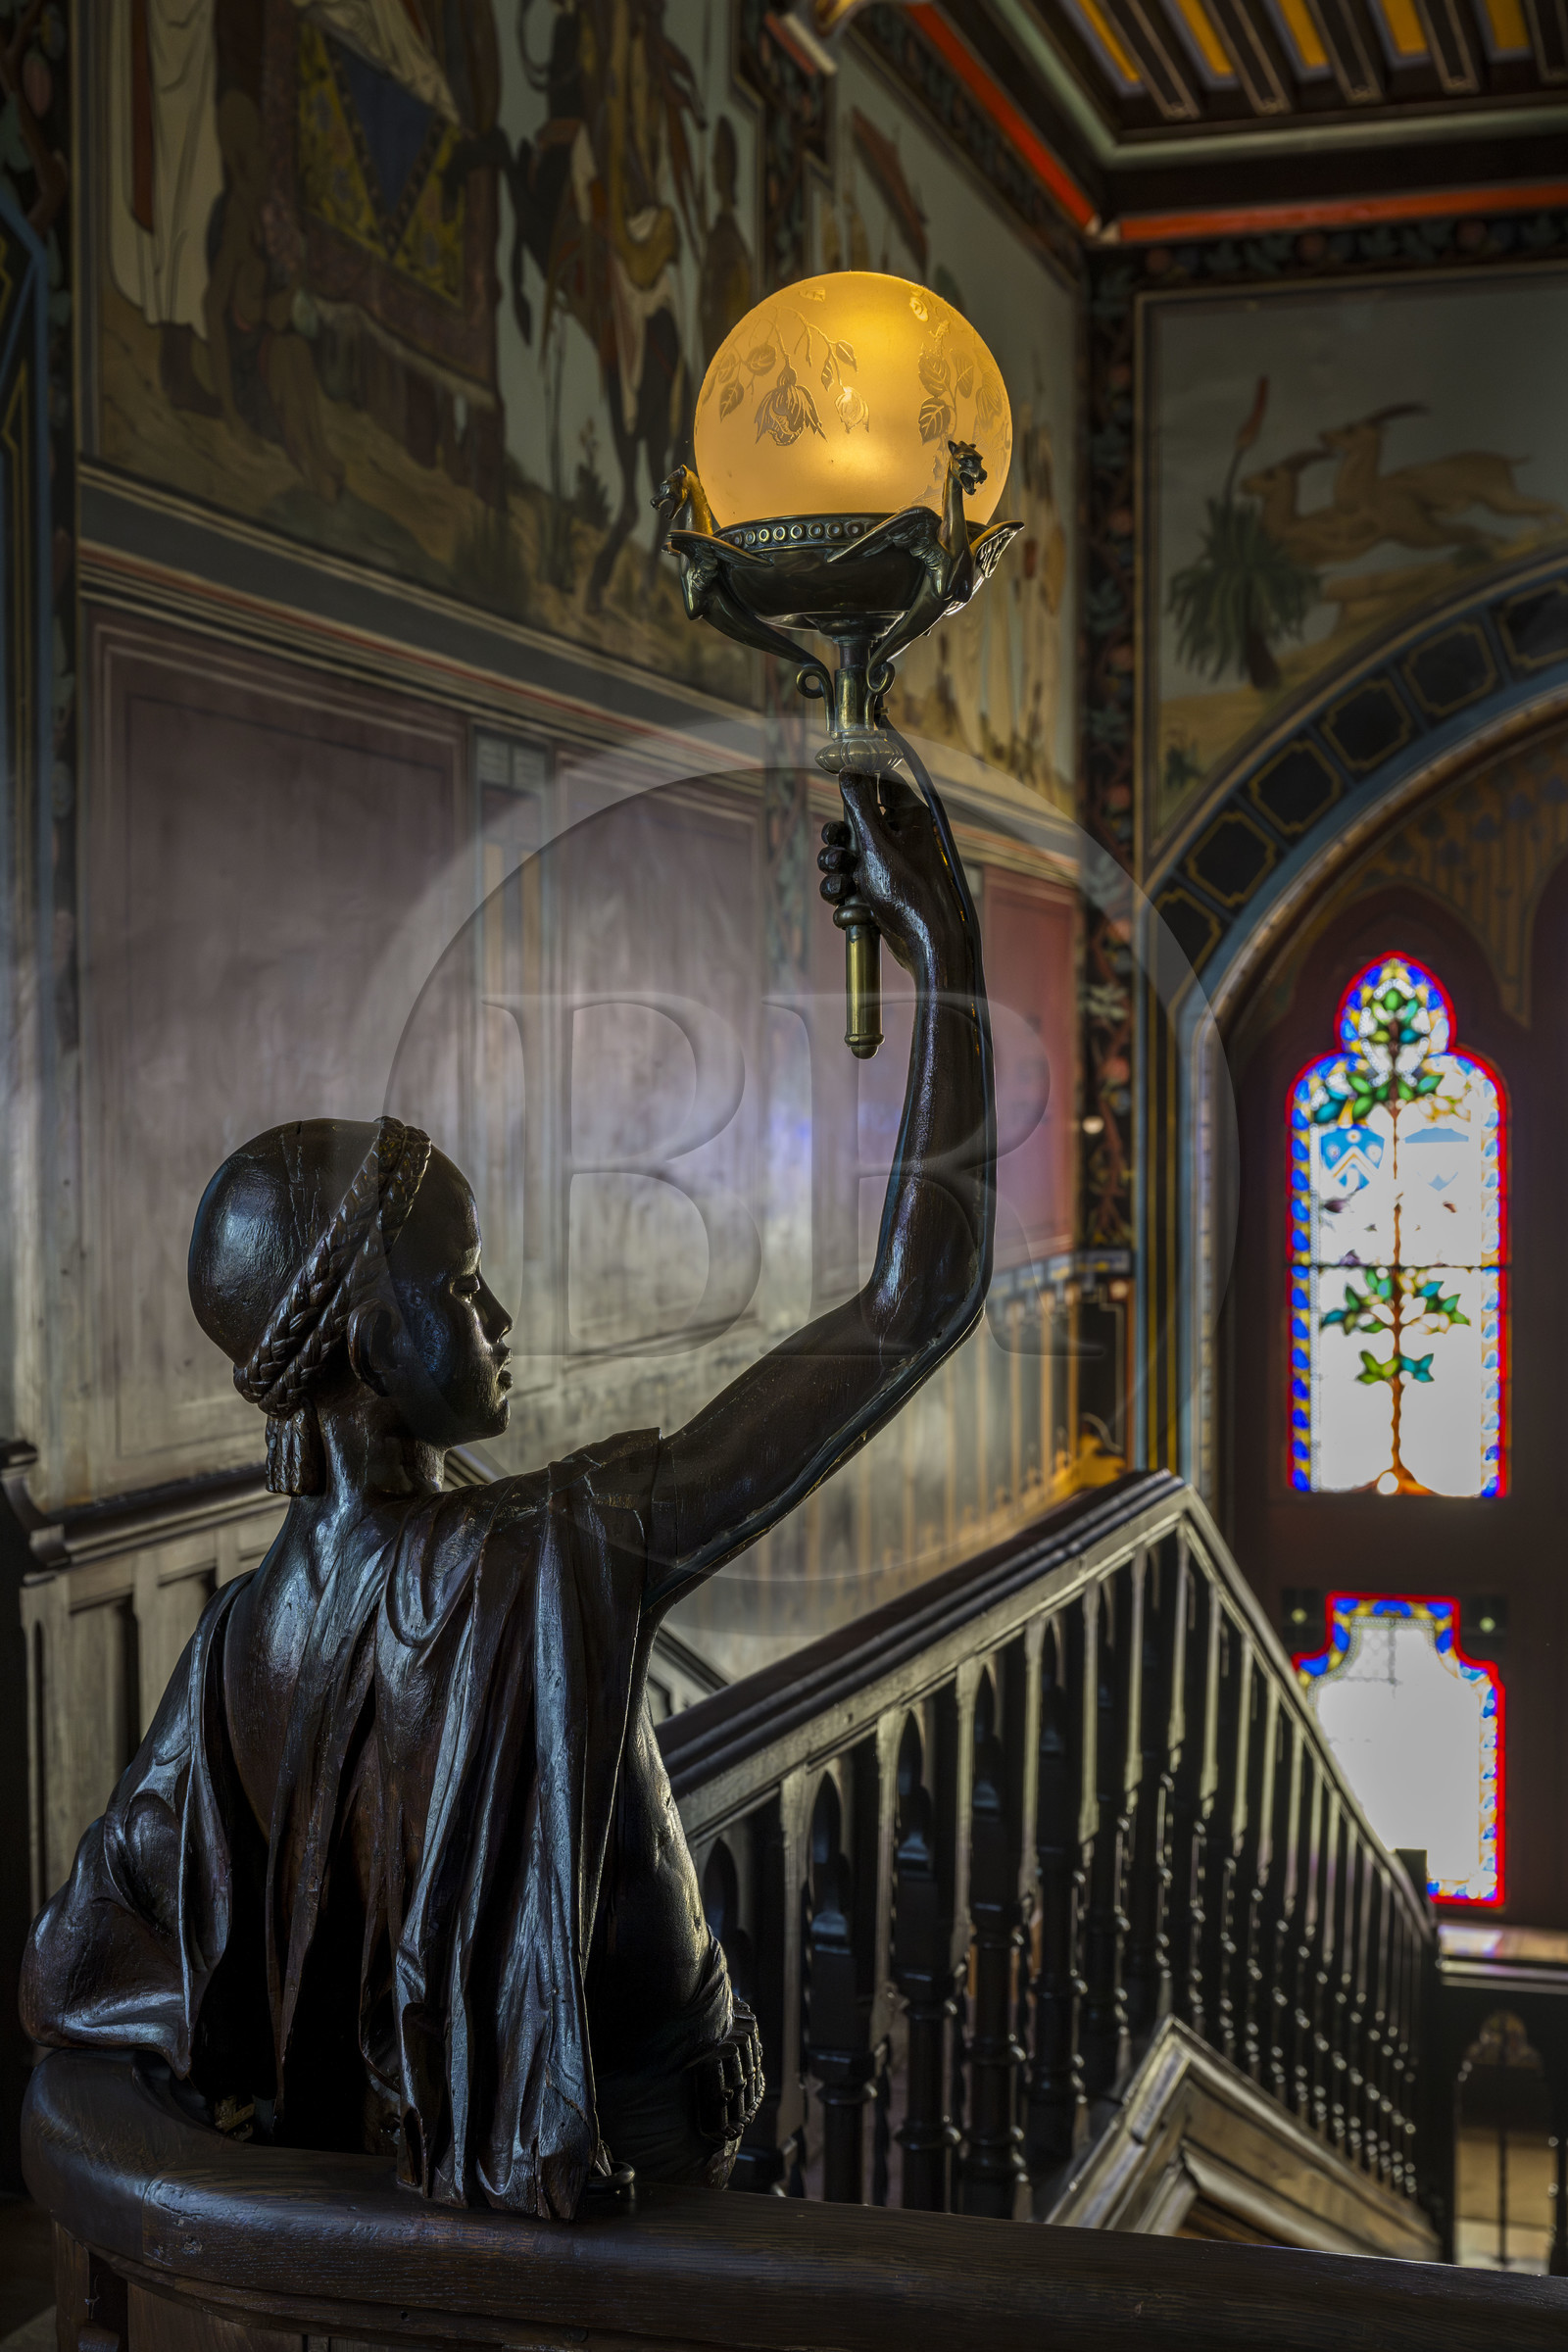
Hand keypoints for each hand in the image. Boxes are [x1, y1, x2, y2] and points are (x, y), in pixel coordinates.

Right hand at [817, 769, 968, 971]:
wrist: (925, 942)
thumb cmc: (908, 890)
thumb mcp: (876, 841)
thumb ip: (858, 803)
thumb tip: (848, 768)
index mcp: (906, 816)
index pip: (878, 781)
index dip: (856, 776)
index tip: (832, 767)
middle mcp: (899, 838)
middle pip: (853, 824)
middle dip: (836, 842)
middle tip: (837, 851)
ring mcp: (889, 866)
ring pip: (847, 858)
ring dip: (836, 872)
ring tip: (843, 886)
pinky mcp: (881, 892)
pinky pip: (851, 885)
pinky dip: (846, 895)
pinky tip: (851, 906)